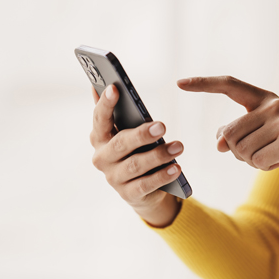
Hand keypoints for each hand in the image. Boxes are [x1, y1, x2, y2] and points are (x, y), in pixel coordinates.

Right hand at [89, 84, 183, 226]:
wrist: (141, 190)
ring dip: (159, 155)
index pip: (99, 118)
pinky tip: (176, 168)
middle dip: (141, 134)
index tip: (115, 88)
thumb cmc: (133, 151)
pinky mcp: (128, 194)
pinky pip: (146, 184)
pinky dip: (162, 176)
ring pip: (136, 165)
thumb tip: (99, 84)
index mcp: (99, 137)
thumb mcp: (125, 131)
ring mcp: (113, 178)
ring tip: (179, 147)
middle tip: (162, 126)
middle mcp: (101, 158)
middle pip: (120, 144)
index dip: (106, 103)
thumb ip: (114, 112)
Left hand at [177, 76, 278, 198]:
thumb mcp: (259, 138)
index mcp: (264, 100)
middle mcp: (274, 105)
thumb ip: (236, 134)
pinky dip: (264, 167)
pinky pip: (257, 161)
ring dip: (251, 161)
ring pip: (241, 150)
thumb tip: (219, 142)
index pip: (230, 85)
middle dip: (237, 151)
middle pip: (229, 133)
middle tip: (260, 153)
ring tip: (274, 155)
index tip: (179, 82)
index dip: (204, 84)